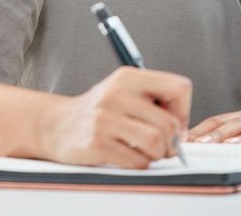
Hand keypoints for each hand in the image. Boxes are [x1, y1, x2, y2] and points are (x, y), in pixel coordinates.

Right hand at [36, 67, 190, 168]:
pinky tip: (129, 156)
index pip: (179, 87)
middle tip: (165, 147)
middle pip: (169, 123)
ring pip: (156, 142)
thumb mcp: (124, 91)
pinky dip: (140, 164)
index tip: (175, 122)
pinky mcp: (96, 142)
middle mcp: (116, 93)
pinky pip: (136, 160)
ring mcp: (104, 118)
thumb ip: (154, 101)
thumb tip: (183, 127)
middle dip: (173, 142)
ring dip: (158, 155)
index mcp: (128, 77)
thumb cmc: (98, 112)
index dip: (184, 110)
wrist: (56, 125)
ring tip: (148, 152)